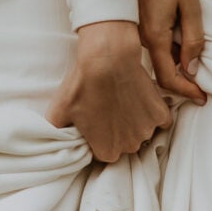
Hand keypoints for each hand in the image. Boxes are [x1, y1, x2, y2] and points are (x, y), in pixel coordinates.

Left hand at [48, 20, 171, 162]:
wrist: (107, 58)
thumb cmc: (82, 84)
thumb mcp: (59, 110)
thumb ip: (55, 130)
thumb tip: (50, 138)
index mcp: (106, 151)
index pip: (104, 153)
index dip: (99, 138)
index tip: (96, 123)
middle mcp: (129, 146)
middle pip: (124, 144)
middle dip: (118, 131)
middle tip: (109, 109)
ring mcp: (147, 130)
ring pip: (142, 132)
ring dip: (135, 122)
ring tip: (123, 101)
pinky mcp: (160, 114)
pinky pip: (161, 122)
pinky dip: (153, 114)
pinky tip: (141, 101)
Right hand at [134, 0, 205, 102]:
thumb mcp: (190, 3)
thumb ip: (193, 38)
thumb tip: (191, 68)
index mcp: (155, 35)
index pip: (169, 78)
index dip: (186, 91)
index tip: (202, 98)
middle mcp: (141, 36)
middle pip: (161, 71)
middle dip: (181, 82)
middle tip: (201, 88)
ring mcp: (137, 26)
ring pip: (157, 57)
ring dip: (175, 65)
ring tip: (194, 65)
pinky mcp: (137, 17)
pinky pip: (153, 43)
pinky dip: (169, 50)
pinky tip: (182, 42)